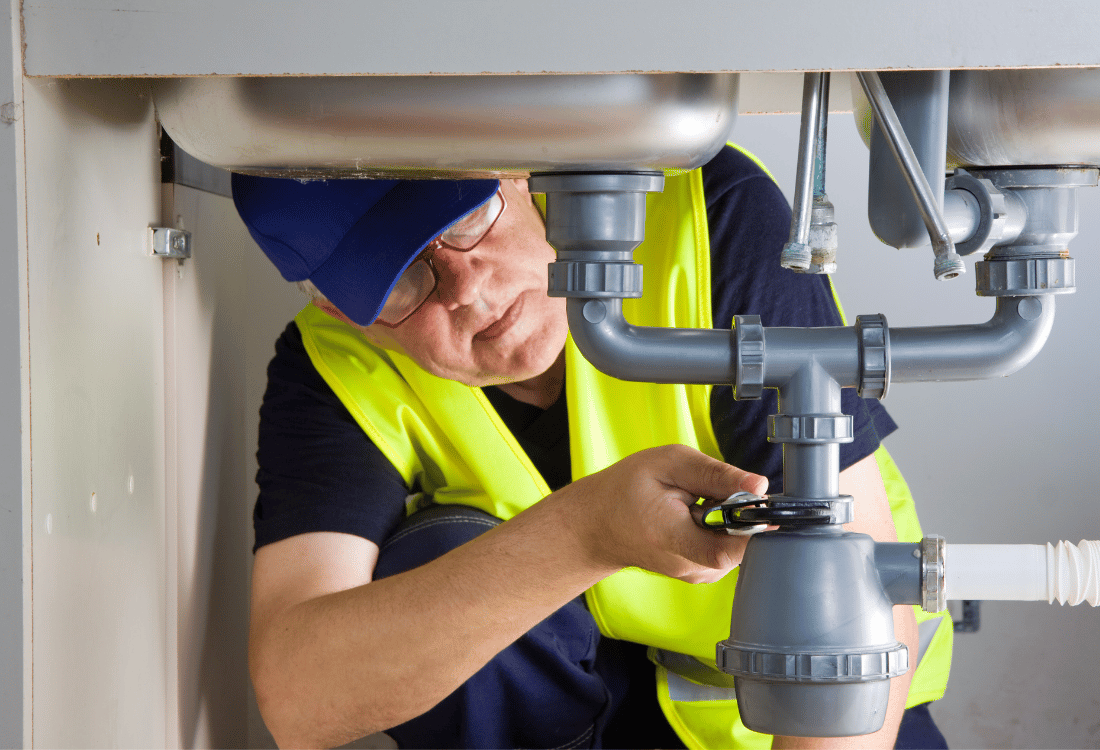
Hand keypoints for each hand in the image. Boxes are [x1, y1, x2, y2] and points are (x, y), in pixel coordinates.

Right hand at [555, 444, 767, 583]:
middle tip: (708, 492)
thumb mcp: (668, 464)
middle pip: (741, 543)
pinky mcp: (700, 574)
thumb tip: (759, 485)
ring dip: (728, 521)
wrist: (597, 525)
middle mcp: (687, 565)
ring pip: (737, 546)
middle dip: (738, 513)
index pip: (729, 550)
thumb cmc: (625, 491)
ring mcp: (695, 574)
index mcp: (673, 538)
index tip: (754, 502)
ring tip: (696, 503)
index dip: (752, 526)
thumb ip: (715, 474)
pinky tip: (696, 517)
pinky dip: (720, 531)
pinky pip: (727, 550)